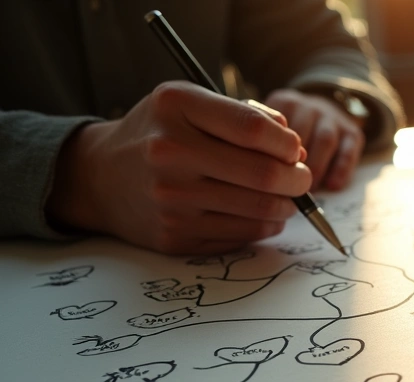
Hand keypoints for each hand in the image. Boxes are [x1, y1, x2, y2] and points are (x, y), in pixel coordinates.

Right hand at [47, 81, 310, 254]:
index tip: (295, 150)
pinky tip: (261, 214)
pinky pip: (243, 235)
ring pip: (261, 209)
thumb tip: (295, 146)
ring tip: (285, 197)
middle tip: (302, 178)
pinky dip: (264, 225)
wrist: (100, 177)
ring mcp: (171, 199)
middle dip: (299, 179)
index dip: (288, 143)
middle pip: (265, 174)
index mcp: (175, 108)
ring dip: (286, 206)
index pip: (254, 129)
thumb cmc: (158, 133)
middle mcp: (169, 152)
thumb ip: (243, 114)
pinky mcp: (176, 235)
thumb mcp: (188, 104)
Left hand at [264, 88, 364, 191]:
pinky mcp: (353, 132)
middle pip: (300, 134)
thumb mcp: (272, 124)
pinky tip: (332, 186)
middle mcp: (309, 106)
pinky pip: (348, 151)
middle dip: (293, 164)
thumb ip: (261, 141)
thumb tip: (256, 176)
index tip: (267, 175)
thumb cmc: (291, 128)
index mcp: (285, 103)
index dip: (272, 154)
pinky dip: (341, 169)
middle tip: (286, 187)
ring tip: (308, 189)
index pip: (275, 127)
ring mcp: (333, 118)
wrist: (326, 108)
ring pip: (325, 141)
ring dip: (316, 168)